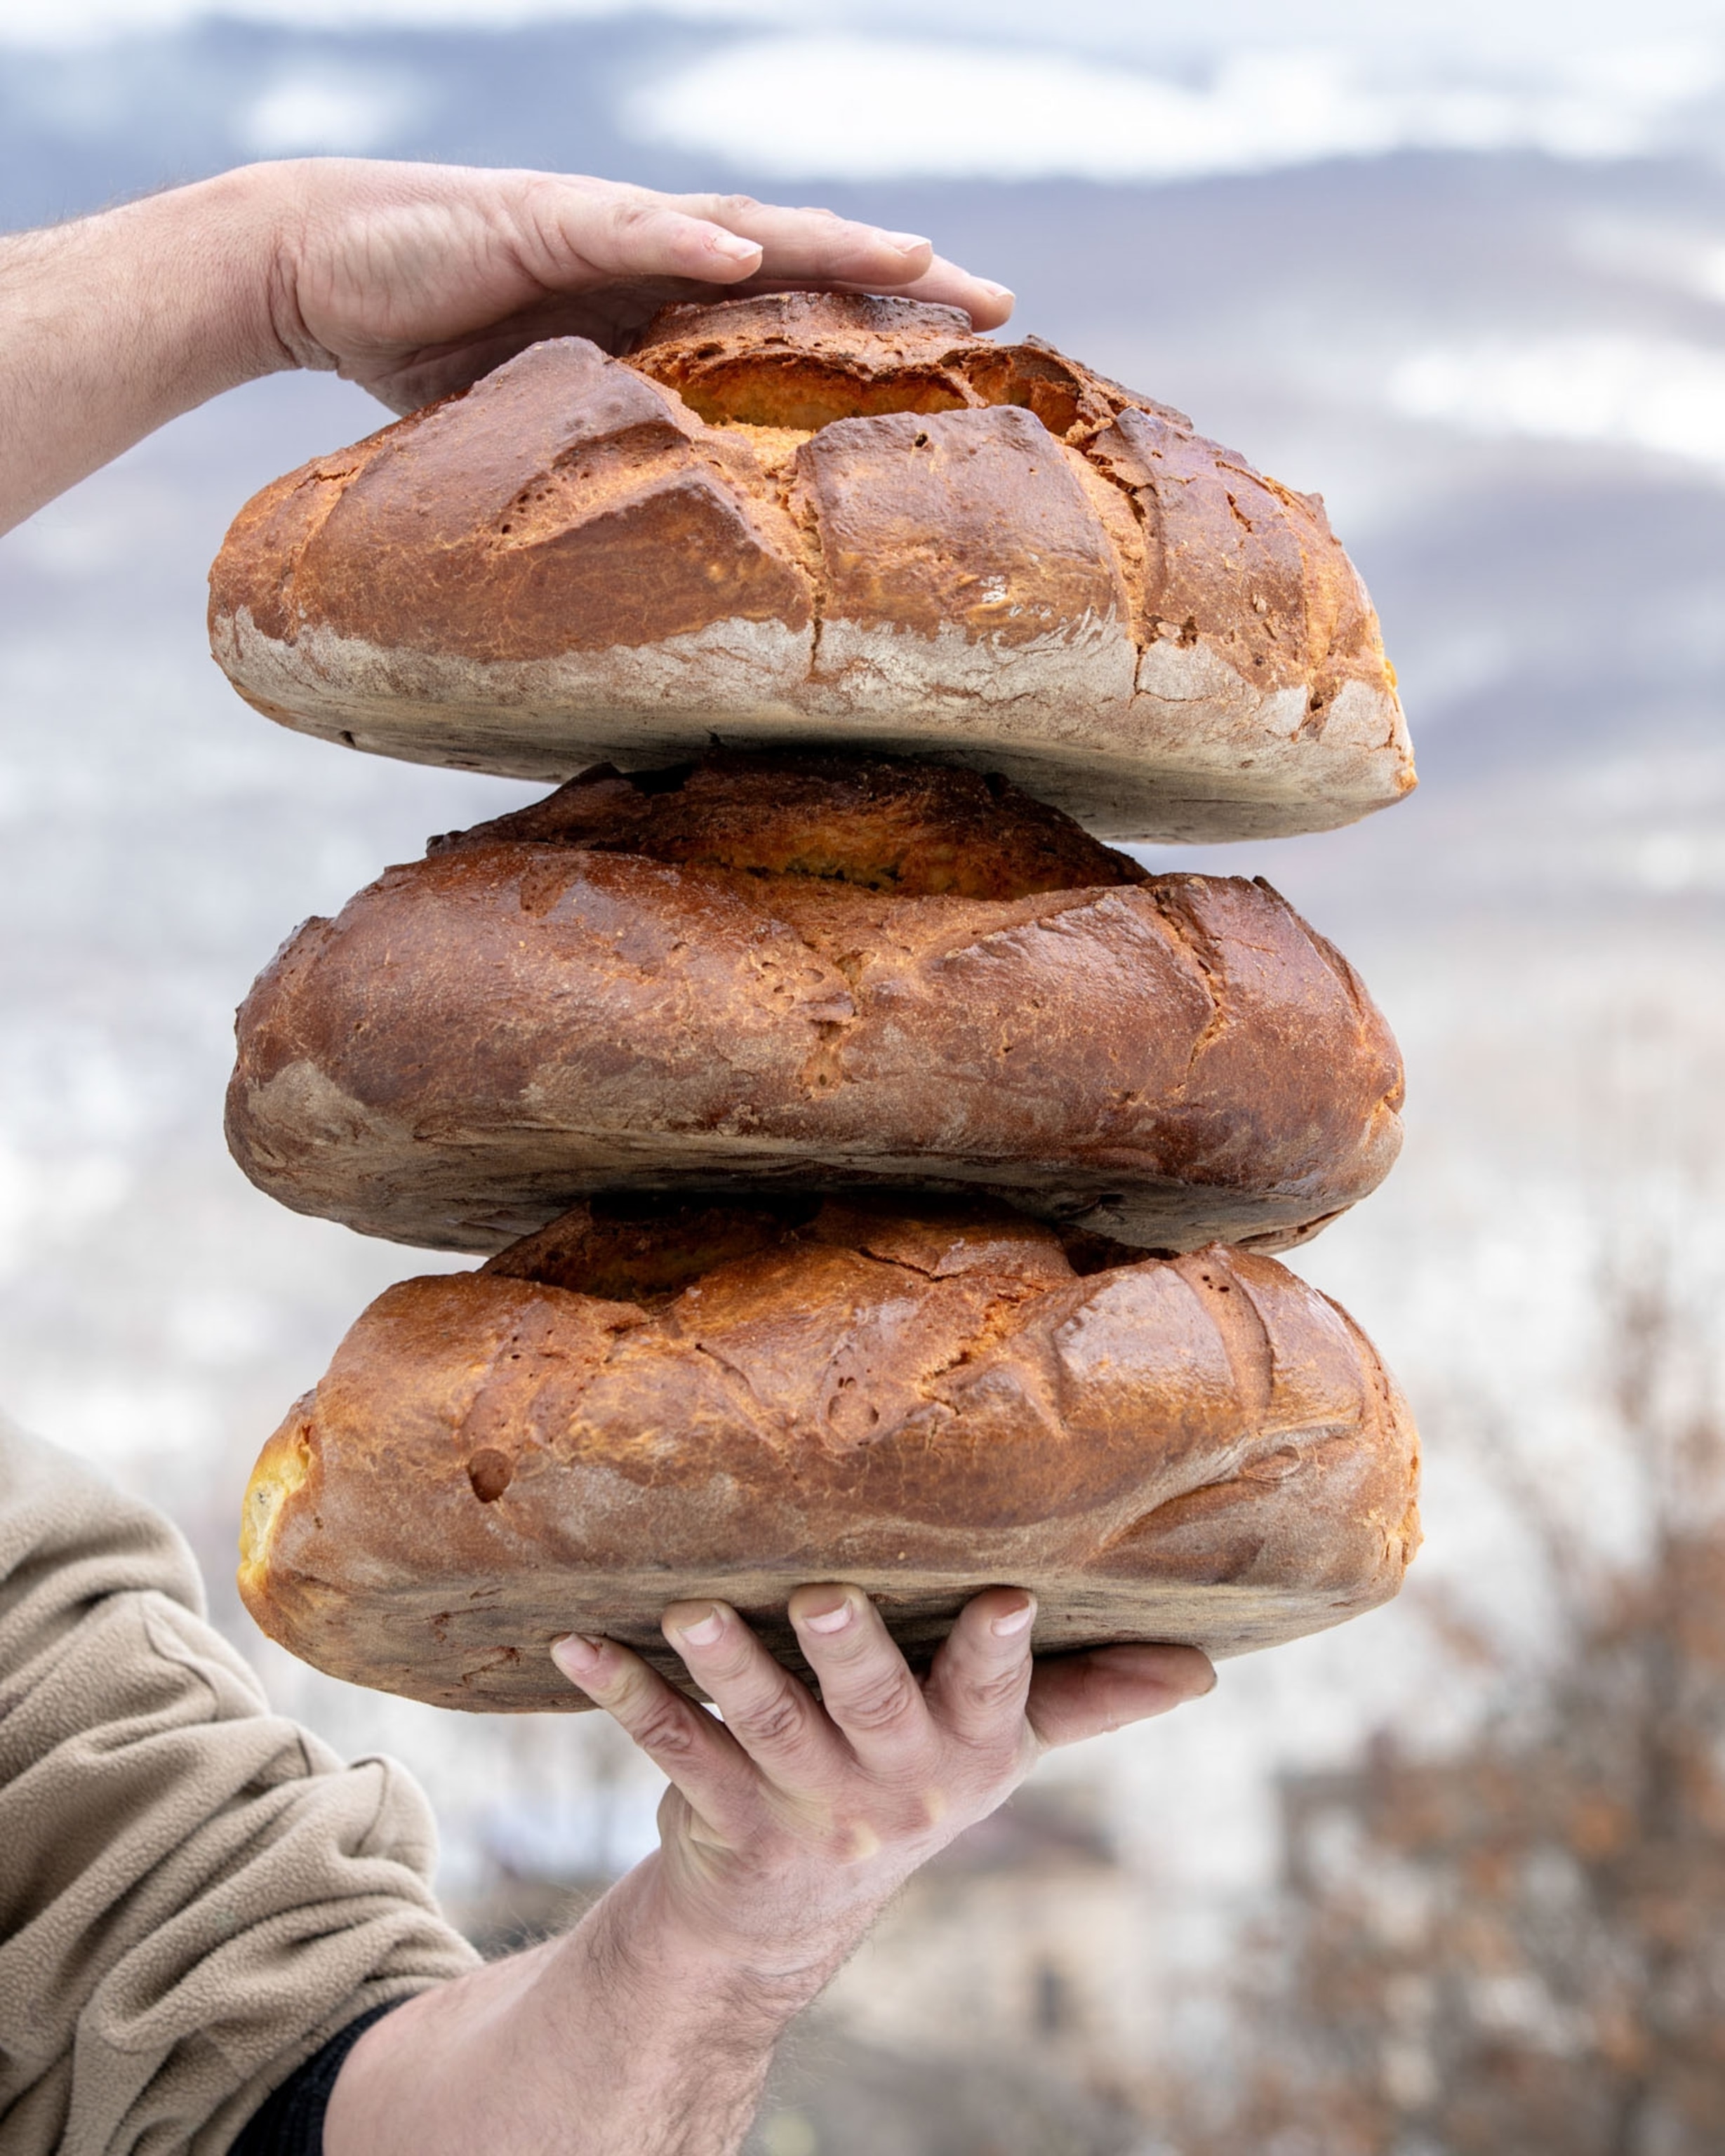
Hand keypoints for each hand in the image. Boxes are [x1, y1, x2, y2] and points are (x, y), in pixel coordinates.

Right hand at [259, 161, 1015, 412]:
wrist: (324, 268)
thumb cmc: (436, 344)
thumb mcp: (551, 411)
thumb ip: (623, 445)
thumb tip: (685, 542)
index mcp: (668, 301)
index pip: (797, 308)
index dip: (884, 326)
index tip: (972, 361)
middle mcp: (658, 253)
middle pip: (802, 258)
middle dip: (901, 277)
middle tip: (1000, 304)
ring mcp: (605, 228)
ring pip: (739, 227)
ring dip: (828, 241)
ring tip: (915, 257)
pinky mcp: (537, 218)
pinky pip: (622, 226)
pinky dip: (682, 238)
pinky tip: (745, 254)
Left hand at [551, 1587, 1212, 1983]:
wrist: (797, 1909)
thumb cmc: (918, 1778)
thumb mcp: (1008, 1748)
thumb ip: (1095, 1697)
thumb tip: (1207, 1666)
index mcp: (968, 1753)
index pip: (993, 1697)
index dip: (996, 1654)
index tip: (1001, 1596)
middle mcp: (888, 1782)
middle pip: (870, 1709)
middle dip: (849, 1652)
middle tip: (820, 1597)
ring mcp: (799, 1802)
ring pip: (762, 1726)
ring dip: (724, 1666)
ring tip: (687, 1610)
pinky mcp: (718, 1808)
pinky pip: (669, 1746)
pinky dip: (623, 1694)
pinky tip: (576, 1643)